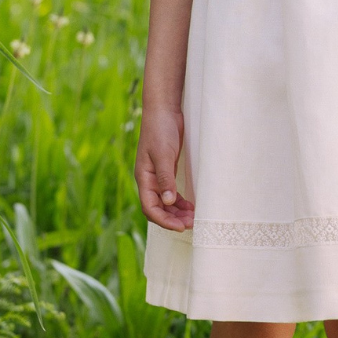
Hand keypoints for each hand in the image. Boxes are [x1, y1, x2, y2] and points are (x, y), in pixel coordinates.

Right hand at [135, 107, 194, 230]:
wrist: (164, 110)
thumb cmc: (161, 130)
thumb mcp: (164, 154)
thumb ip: (165, 178)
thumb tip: (168, 201)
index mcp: (144, 178)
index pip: (150, 207)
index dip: (164, 220)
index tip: (181, 226)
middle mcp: (149, 180)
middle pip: (158, 208)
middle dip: (173, 219)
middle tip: (191, 224)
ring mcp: (157, 176)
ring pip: (165, 202)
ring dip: (177, 212)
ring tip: (193, 217)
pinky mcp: (166, 171)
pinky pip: (171, 193)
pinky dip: (180, 202)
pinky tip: (190, 206)